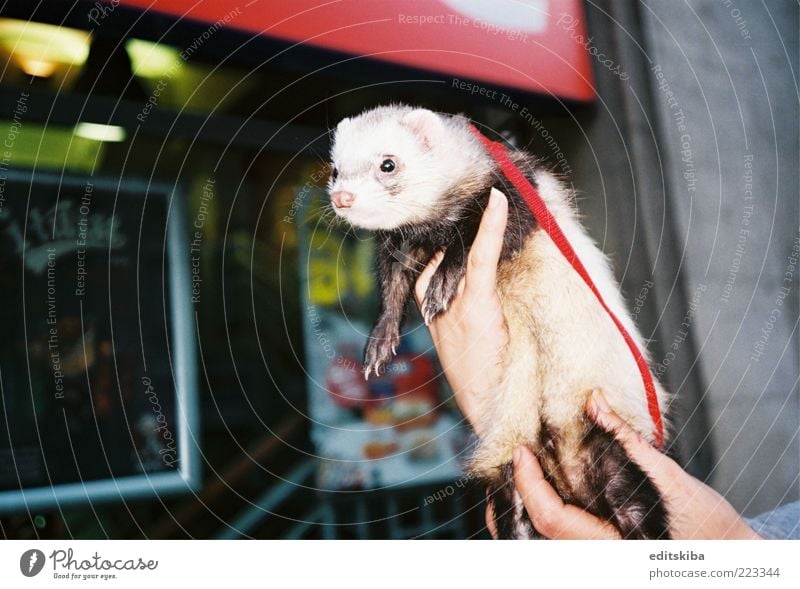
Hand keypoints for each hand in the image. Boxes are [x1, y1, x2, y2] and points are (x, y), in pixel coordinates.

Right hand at [413, 188, 508, 435]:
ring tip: (485, 185)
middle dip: (450, 216)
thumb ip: (462, 298)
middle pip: (439, 244)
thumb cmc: (479, 370)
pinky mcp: (476, 304)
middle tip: (467, 182)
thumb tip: (474, 267)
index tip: (445, 200)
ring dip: (472, 215)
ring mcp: (452, 300)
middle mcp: (433, 298)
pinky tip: (496, 201)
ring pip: (458, 246)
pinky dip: (490, 227)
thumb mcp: (465, 329)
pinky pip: (481, 257)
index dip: (435, 226)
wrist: (487, 407)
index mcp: (428, 302)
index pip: (426, 253)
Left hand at [486, 389, 762, 538]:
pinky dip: (538, 521)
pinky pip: (556, 545)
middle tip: (513, 462)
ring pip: (539, 543)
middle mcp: (598, 558)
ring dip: (521, 510)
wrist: (734, 561)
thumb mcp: (671, 483)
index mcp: (611, 545)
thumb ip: (627, 444)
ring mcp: (597, 561)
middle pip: (535, 534)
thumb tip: (594, 402)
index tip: (522, 452)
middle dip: (514, 498)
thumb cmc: (711, 529)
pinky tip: (537, 497)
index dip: (529, 482)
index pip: (550, 516)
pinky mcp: (601, 558)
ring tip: (518, 477)